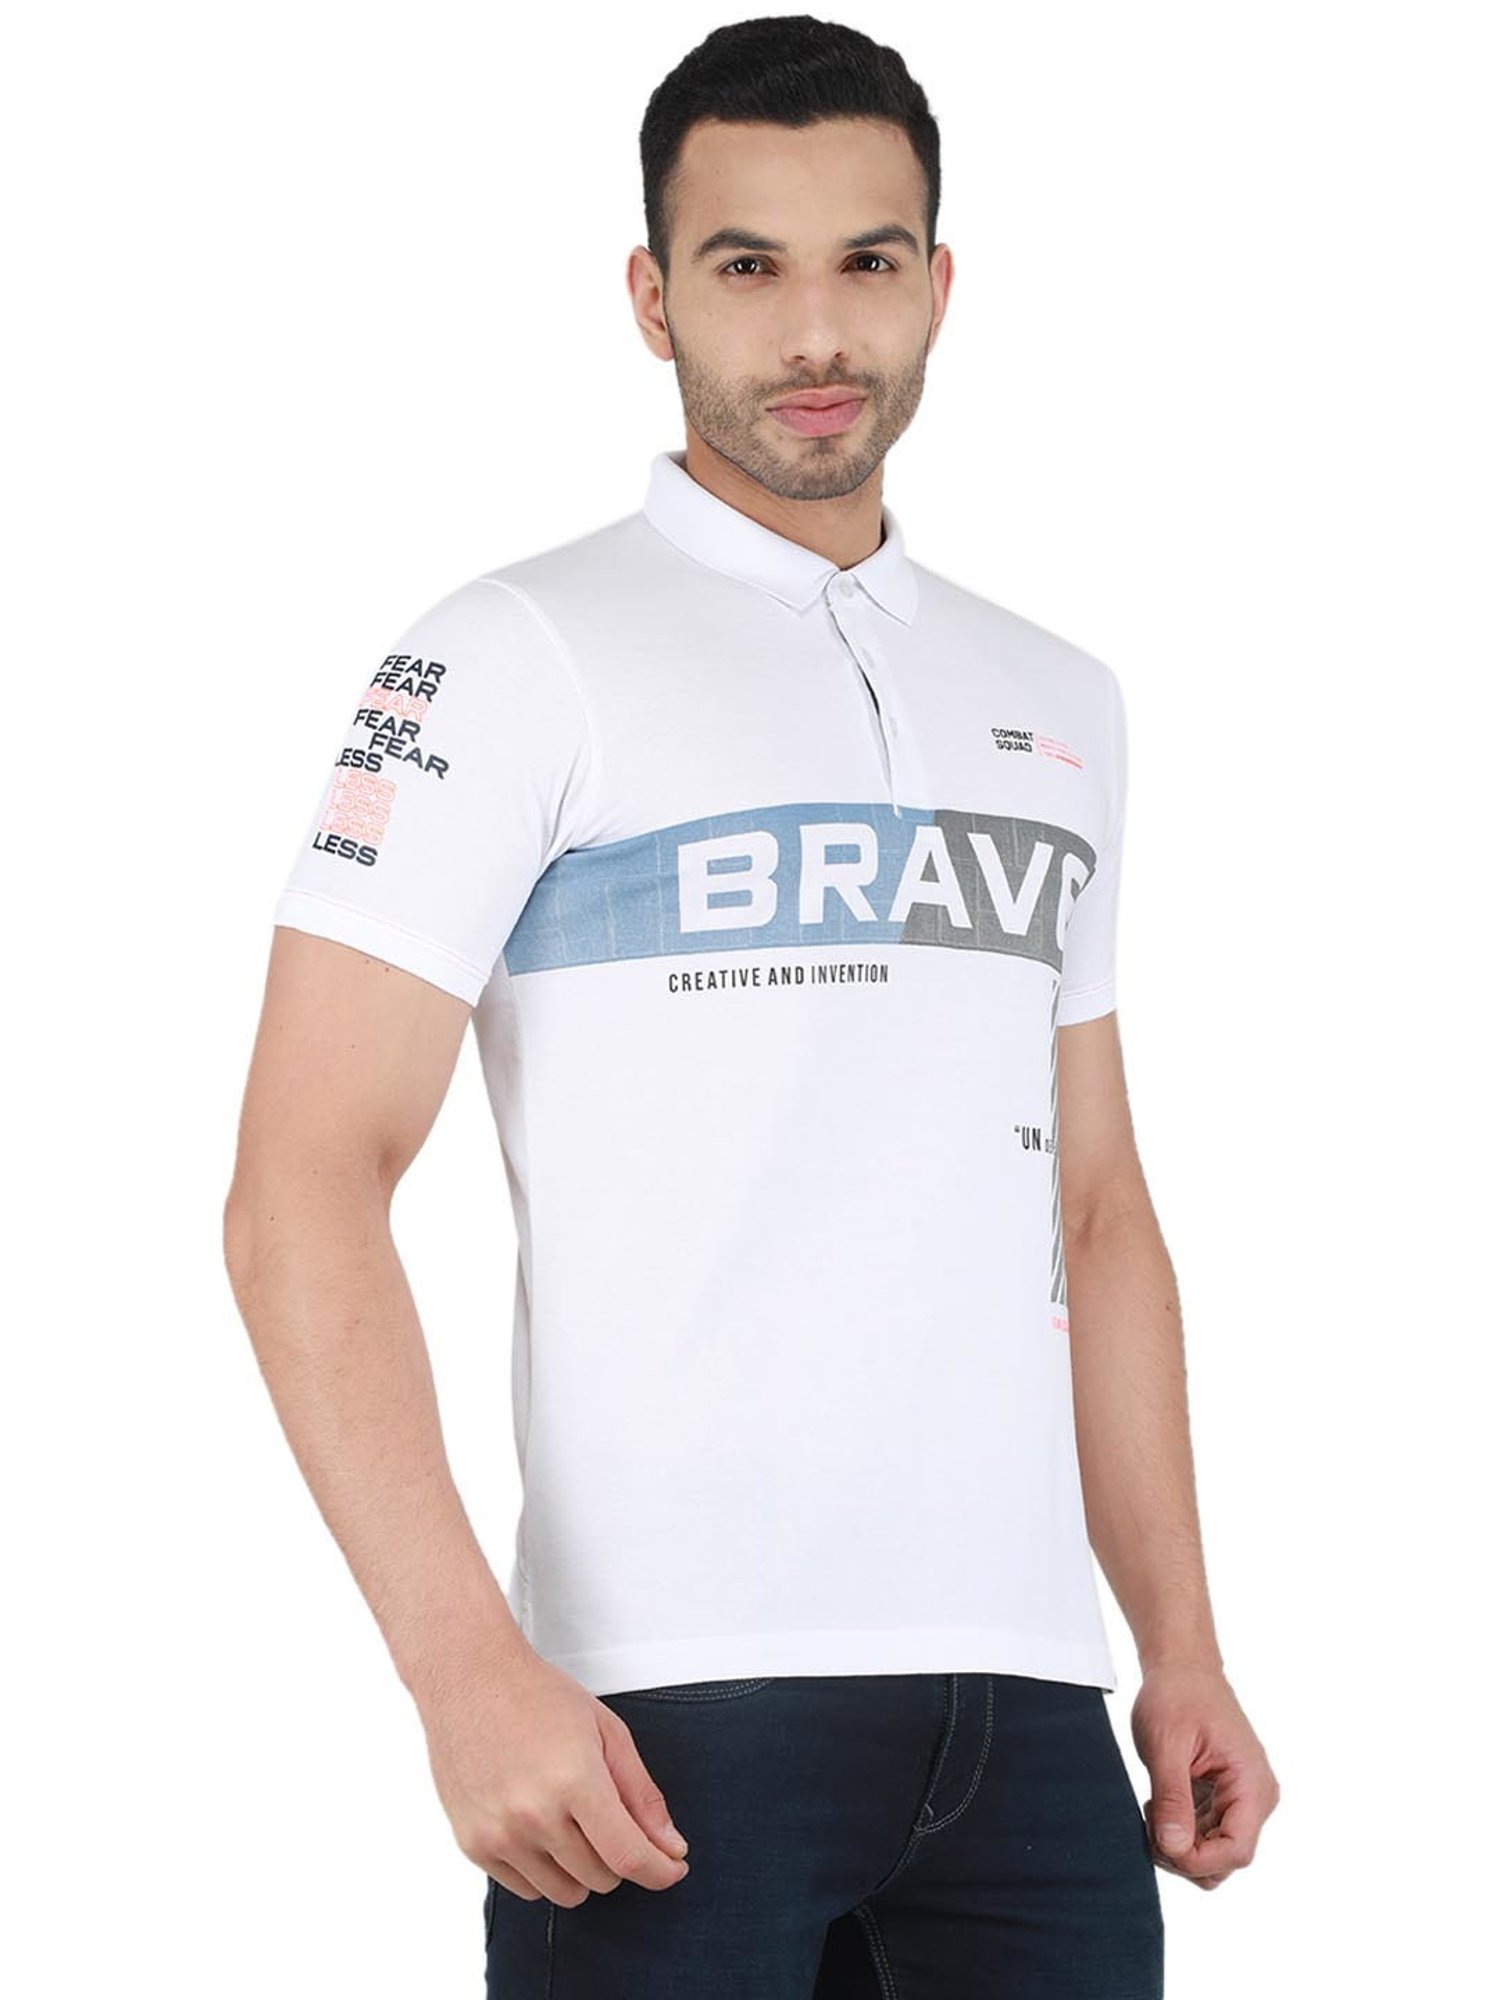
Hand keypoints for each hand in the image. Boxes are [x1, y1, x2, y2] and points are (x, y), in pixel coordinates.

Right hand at [415, 1641, 691, 1906]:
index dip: (660, 1871)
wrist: (470, 1680)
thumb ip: (642, 1794)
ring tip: (574, 1822)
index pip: (628, 1856)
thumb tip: (670, 1847)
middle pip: (601, 1878)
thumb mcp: (607, 1732)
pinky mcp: (473, 1845)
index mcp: (575, 1780)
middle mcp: (534, 1814)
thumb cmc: (539, 1697)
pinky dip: (545, 1870)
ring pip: (566, 1893)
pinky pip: (527, 1890)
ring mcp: (499, 1834)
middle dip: (620, 1856)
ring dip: (583, 1869)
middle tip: (611, 1818)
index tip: (672, 1867)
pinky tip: (542, 1829)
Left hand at [1131, 1661, 1279, 1888]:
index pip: (1236, 1851)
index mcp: (1252, 1785)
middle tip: (1149, 1822)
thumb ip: (1172, 1799)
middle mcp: (1255, 1798)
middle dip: (1184, 1855)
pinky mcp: (1224, 1798)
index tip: (1159, 1840)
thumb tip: (1174, 1848)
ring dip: (1179, 1845)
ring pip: (1214, 1853)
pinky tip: (1158, 1804)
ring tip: (1153, 1809)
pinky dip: (1179, 1830)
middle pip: (1226, 1860)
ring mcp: (1241, 1800)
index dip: (1196, 1859)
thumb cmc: (1176, 1696)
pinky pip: (1206, 1834)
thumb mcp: (1166, 1746)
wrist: (1182, 1667)